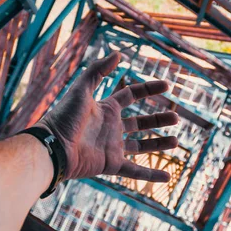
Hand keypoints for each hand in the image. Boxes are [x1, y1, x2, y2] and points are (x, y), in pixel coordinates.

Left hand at [38, 51, 178, 181]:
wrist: (54, 147)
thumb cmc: (65, 117)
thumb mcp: (81, 89)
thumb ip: (98, 70)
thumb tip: (118, 54)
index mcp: (106, 108)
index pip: (131, 95)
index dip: (149, 89)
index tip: (167, 86)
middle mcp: (111, 127)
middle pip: (140, 122)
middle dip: (158, 119)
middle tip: (176, 117)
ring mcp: (112, 147)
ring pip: (141, 146)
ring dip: (159, 144)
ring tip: (177, 141)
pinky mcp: (111, 165)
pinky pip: (135, 171)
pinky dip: (151, 175)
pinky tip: (167, 177)